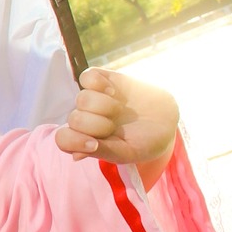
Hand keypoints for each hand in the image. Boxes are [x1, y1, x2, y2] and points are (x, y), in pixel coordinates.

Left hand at [55, 67, 178, 184]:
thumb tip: (75, 155)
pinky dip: (97, 83)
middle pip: (74, 119)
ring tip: (119, 110)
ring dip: (102, 106)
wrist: (167, 120)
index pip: (64, 140)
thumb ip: (103, 152)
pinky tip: (112, 91)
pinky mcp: (102, 80)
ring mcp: (93, 99)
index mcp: (86, 140)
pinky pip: (86, 76)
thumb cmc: (145, 141)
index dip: (74, 141)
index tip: (95, 144)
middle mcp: (85, 119)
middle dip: (96, 125)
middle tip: (115, 127)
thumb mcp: (128, 153)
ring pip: (81, 99)